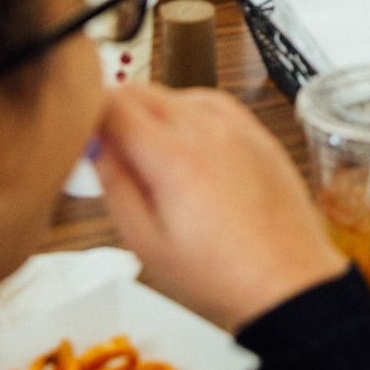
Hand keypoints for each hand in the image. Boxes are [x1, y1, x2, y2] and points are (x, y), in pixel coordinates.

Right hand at [95, 82, 347, 333]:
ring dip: (155, 111)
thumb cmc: (219, 274)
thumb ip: (115, 185)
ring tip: (152, 156)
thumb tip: (96, 145)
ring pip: (179, 93)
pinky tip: (188, 147)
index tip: (82, 133)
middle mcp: (208, 130)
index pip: (115, 103)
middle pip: (145, 91)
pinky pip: (215, 103)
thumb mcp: (145, 242)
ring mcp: (239, 126)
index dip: (89, 111)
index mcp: (174, 157)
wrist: (287, 278)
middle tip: (110, 149)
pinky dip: (191, 114)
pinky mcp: (260, 133)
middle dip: (117, 110)